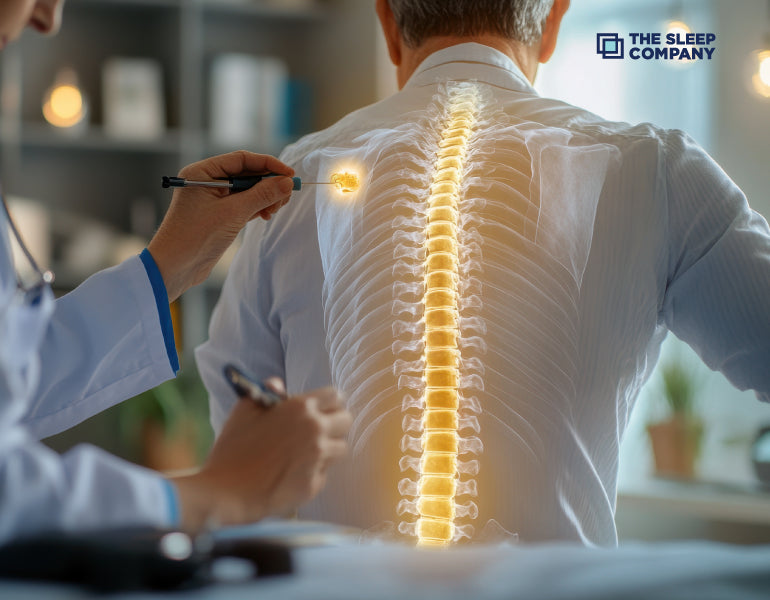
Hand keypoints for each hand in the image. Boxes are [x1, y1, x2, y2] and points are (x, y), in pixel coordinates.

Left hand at [147, 151, 294, 300]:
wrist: (175, 268)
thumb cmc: (196, 237)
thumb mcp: (233, 213)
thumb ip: (262, 195)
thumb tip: (287, 183)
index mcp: (202, 172)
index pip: (241, 159)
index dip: (268, 165)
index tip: (290, 174)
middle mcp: (206, 181)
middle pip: (246, 174)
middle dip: (268, 183)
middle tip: (287, 194)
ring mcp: (212, 199)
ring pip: (247, 191)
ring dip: (264, 198)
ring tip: (275, 209)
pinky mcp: (218, 215)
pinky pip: (243, 204)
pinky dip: (257, 208)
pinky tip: (267, 214)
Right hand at [170, 381, 350, 530]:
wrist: (225, 492)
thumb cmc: (232, 448)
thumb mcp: (245, 409)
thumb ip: (267, 392)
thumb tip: (278, 384)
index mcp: (301, 407)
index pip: (336, 395)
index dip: (329, 402)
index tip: (322, 409)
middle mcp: (315, 430)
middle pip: (346, 420)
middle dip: (334, 423)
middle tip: (317, 431)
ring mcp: (318, 458)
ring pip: (340, 448)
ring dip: (326, 449)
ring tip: (302, 454)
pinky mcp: (315, 484)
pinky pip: (324, 474)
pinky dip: (313, 473)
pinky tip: (291, 475)